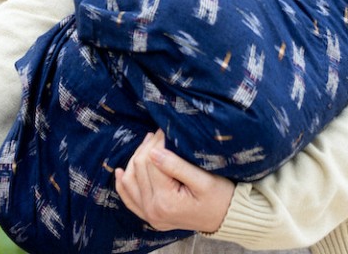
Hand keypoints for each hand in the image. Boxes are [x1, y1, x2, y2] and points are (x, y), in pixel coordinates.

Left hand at [114, 129, 234, 233]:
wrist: (227, 218)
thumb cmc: (220, 197)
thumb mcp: (203, 180)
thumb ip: (176, 166)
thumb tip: (153, 151)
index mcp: (166, 202)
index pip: (149, 162)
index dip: (156, 142)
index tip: (165, 129)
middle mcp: (153, 211)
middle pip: (137, 169)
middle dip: (146, 148)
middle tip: (159, 133)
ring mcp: (150, 216)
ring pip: (129, 181)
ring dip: (134, 160)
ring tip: (148, 144)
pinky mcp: (150, 216)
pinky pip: (129, 199)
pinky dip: (123, 184)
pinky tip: (120, 171)